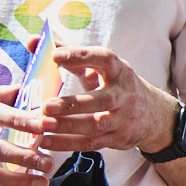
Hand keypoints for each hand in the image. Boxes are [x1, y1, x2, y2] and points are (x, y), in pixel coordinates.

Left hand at [38, 46, 177, 155]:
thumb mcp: (100, 67)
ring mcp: (121, 119)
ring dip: (67, 126)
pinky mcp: (116, 139)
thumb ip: (68, 55)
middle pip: (101, 100)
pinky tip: (46, 141)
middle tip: (46, 105)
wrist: (153, 114)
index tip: (55, 55)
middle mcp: (123, 95)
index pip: (103, 59)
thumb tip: (33, 41)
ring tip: (42, 125)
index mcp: (118, 70)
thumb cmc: (116, 85)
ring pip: (95, 126)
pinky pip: (90, 143)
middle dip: (73, 104)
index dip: (80, 56)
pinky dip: (67, 144)